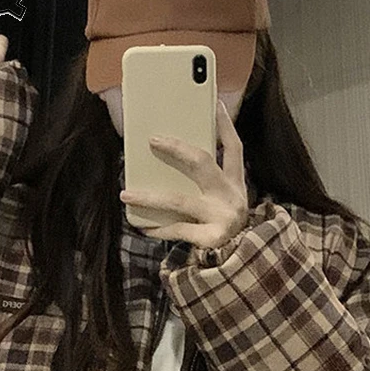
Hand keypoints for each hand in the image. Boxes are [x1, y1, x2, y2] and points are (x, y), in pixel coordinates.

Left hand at [119, 100, 255, 249]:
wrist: (244, 269)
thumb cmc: (226, 231)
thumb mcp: (224, 204)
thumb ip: (208, 186)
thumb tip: (170, 167)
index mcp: (237, 185)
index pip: (234, 147)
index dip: (225, 125)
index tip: (214, 102)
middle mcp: (231, 197)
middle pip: (203, 163)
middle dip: (177, 149)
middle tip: (152, 139)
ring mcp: (222, 218)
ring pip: (180, 201)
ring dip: (150, 196)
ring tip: (125, 193)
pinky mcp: (211, 239)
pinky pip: (176, 230)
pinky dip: (157, 228)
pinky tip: (141, 226)